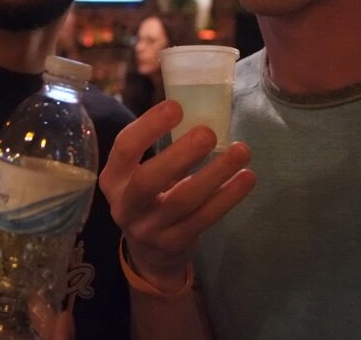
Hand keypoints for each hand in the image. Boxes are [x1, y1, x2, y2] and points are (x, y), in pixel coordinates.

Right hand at [99, 100, 255, 291]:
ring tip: (241, 151)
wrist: (149, 254)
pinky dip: (227, 196)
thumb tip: (201, 107)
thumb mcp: (140, 173)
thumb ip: (160, 148)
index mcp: (114, 178)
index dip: (148, 126)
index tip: (177, 107)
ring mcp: (149, 228)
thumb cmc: (149, 197)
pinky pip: (204, 218)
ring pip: (183, 201)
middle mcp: (125, 205)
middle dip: (180, 155)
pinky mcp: (174, 244)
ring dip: (214, 174)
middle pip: (149, 180)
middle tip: (209, 132)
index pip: (124, 148)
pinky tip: (246, 177)